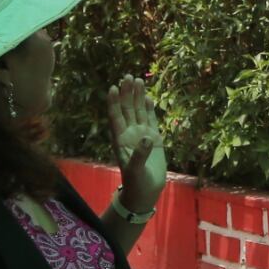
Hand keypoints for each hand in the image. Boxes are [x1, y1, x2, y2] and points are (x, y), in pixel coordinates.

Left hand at [107, 75, 168, 211]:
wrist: (146, 192)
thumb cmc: (137, 183)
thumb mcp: (136, 170)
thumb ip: (140, 154)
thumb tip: (147, 137)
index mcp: (121, 140)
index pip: (116, 117)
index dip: (114, 103)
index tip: (114, 88)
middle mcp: (130, 134)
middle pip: (127, 109)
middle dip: (127, 93)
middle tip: (128, 76)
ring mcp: (142, 135)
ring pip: (138, 111)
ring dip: (138, 97)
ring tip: (138, 80)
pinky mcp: (154, 139)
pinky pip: (150, 120)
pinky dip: (149, 109)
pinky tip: (148, 98)